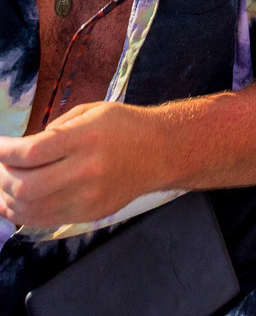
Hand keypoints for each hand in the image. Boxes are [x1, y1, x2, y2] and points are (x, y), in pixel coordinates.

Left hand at [0, 102, 161, 229]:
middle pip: (26, 185)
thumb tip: (21, 150)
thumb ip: (56, 129)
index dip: (5, 151)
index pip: (32, 151)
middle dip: (2, 176)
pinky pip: (45, 220)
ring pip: (31, 209)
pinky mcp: (88, 215)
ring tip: (1, 186)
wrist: (161, 152)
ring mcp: (86, 198)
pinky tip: (13, 203)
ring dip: (7, 199)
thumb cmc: (124, 125)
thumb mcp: (92, 112)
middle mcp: (85, 170)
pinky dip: (22, 214)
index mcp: (86, 138)